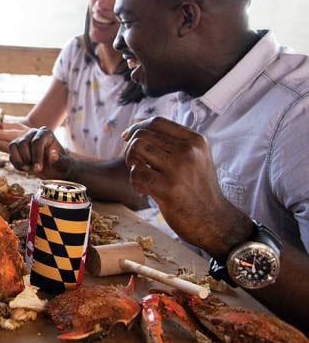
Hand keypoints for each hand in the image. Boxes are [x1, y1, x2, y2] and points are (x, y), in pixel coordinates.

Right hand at [8, 127, 69, 174]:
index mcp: (46, 133)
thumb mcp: (64, 166)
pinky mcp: (17, 147)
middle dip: (27, 158)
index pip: (37, 141)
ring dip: (18, 160)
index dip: (36, 156)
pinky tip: (24, 169)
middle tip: (34, 170)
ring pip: (13, 145)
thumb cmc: (60, 166)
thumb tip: (53, 154)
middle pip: (23, 142)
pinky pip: (11, 153)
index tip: (38, 169)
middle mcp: (33, 133)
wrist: (54, 170)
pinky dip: (15, 162)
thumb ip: (60, 161)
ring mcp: (24, 139)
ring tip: (27, 169)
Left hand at [122, 117, 250, 256]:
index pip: (157, 122)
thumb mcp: (196, 158)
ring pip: (136, 149)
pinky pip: (136, 174)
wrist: (215, 221)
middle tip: (135, 163)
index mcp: (195, 140)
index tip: (127, 138)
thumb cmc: (198, 189)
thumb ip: (174, 143)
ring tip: (140, 173)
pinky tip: (144, 189)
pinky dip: (134, 182)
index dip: (136, 127)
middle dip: (131, 148)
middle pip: (142, 135)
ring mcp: (179, 169)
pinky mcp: (169, 189)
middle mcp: (188, 151)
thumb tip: (135, 130)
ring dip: (131, 162)